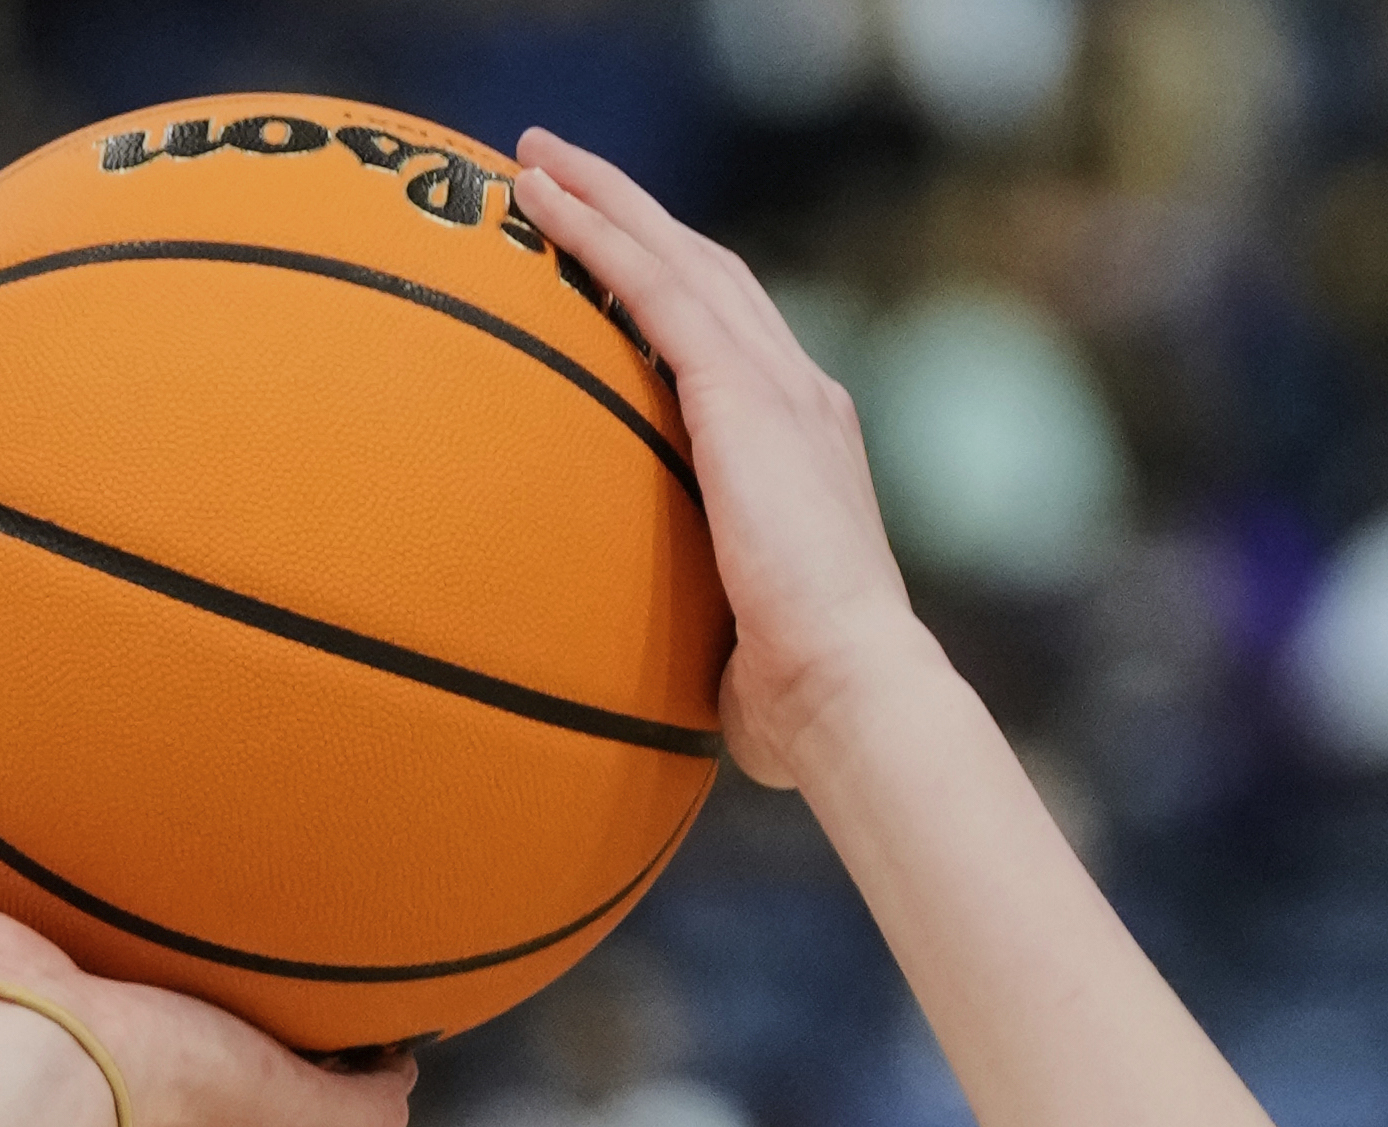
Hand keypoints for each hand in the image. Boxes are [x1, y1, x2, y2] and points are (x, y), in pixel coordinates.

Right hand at [0, 785, 414, 1126]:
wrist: (42, 1070)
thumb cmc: (155, 1082)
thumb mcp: (279, 1093)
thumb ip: (350, 1100)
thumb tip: (412, 1074)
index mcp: (89, 1024)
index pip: (93, 980)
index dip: (106, 942)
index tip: (126, 892)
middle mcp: (4, 996)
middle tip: (16, 822)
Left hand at [512, 129, 917, 789]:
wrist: (852, 690)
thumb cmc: (802, 707)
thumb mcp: (739, 649)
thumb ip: (702, 634)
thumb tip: (643, 687)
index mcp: (804, 451)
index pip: (734, 347)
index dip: (676, 296)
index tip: (617, 268)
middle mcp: (800, 398)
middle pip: (707, 274)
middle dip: (637, 218)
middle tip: (562, 174)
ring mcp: (777, 387)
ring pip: (677, 257)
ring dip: (604, 199)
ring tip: (535, 159)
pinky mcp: (742, 394)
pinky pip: (653, 286)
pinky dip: (596, 233)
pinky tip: (540, 199)